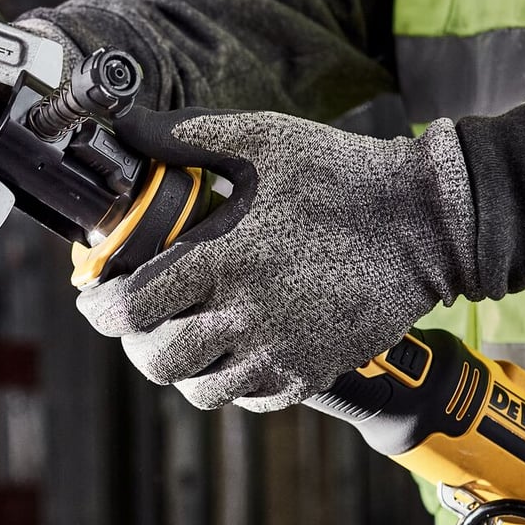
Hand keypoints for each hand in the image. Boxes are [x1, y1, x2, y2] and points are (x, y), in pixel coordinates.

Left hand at [76, 109, 478, 411]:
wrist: (431, 222)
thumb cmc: (342, 175)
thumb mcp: (263, 138)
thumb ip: (187, 135)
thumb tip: (127, 125)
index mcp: (220, 259)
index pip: (128, 309)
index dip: (99, 309)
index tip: (94, 297)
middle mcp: (243, 315)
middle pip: (155, 360)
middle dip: (134, 341)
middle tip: (137, 319)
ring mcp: (280, 351)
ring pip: (198, 389)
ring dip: (180, 367)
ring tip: (182, 337)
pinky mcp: (312, 372)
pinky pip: (249, 399)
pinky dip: (230, 382)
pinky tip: (232, 350)